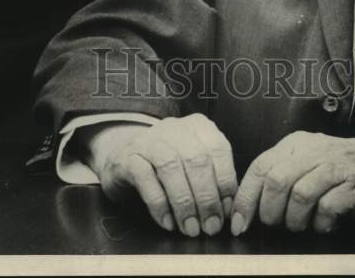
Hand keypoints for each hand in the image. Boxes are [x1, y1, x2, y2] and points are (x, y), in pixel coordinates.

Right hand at [86, 113, 237, 236]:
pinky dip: (160, 205)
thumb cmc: (168, 164)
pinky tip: (168, 223)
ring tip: (190, 228)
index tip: (227, 211)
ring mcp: (150, 140)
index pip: (219, 149)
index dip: (225, 182)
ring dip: (184, 203)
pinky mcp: (129, 157)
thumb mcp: (193, 164)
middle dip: (207, 198)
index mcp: (198, 126)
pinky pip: (146, 179)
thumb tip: (230, 210)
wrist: (124, 156)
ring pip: (172, 167)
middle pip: (197, 160)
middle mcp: (175, 128)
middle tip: (210, 226)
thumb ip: (212, 179)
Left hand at [231, 130, 354, 234]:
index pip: (260, 166)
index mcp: (297, 143)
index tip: (239, 223)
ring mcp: (336, 167)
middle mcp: (314, 150)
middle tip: (275, 225)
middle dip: (269, 211)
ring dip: (295, 220)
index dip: (245, 198)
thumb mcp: (311, 160)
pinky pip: (327, 209)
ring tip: (302, 226)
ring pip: (299, 195)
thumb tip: (250, 206)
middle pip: (276, 180)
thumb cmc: (346, 167)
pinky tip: (325, 224)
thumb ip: (284, 173)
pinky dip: (321, 225)